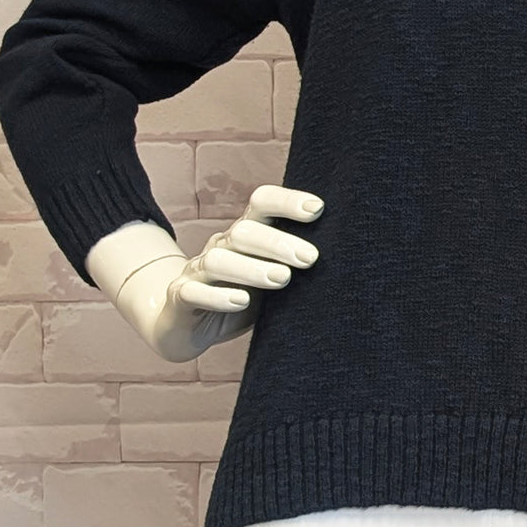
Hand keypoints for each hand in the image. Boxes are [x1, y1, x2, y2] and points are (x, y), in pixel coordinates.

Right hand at [118, 183, 323, 361]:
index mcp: (245, 235)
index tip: (318, 209)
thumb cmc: (239, 297)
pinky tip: (241, 301)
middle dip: (279, 243)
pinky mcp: (180, 298)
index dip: (287, 201)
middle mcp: (220, 246)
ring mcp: (196, 271)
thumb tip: (346, 259)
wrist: (184, 325)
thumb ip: (293, 266)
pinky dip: (217, 296)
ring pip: (218, 260)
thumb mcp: (270, 279)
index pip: (262, 203)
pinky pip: (193, 292)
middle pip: (244, 232)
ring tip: (282, 279)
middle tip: (310, 258)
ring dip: (252, 268)